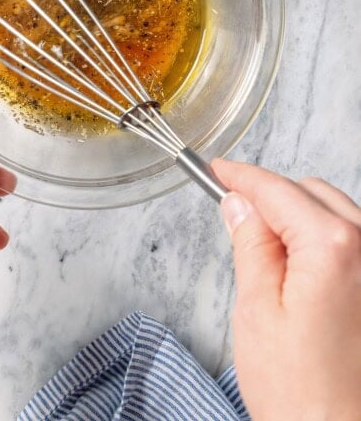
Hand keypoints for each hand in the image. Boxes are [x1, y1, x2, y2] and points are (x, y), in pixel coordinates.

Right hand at [213, 159, 360, 420]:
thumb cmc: (303, 394)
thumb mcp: (257, 309)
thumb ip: (250, 244)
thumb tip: (240, 204)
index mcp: (333, 247)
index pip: (278, 190)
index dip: (242, 177)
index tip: (219, 171)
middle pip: (310, 192)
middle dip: (272, 200)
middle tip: (236, 222)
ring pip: (334, 213)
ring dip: (299, 220)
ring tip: (268, 260)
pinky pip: (352, 241)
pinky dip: (322, 241)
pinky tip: (299, 274)